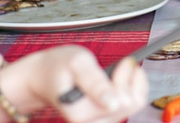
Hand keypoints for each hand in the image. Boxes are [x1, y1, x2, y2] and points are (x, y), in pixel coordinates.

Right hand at [9, 46, 147, 122]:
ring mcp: (100, 121)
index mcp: (81, 113)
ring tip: (117, 70)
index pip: (121, 102)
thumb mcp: (76, 64)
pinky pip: (131, 105)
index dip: (126, 78)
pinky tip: (121, 77)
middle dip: (131, 80)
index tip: (123, 62)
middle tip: (122, 63)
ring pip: (134, 105)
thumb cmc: (59, 67)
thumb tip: (112, 103)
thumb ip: (94, 82)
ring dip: (131, 84)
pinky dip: (131, 88)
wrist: (46, 76)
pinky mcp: (106, 117)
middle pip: (131, 104)